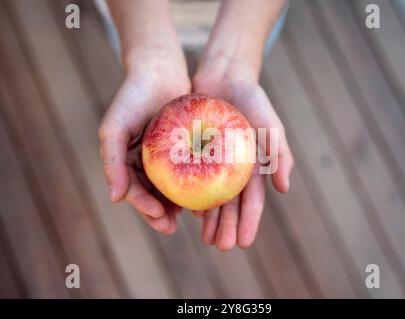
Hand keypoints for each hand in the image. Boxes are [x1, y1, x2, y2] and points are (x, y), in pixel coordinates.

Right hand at [98, 49, 190, 234]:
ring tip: (192, 216)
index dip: (144, 207)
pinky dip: (196, 182)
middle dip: (161, 214)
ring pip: (173, 187)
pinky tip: (206, 193)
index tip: (159, 217)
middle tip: (172, 227)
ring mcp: (166, 157)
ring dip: (179, 204)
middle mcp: (146, 163)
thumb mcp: (114, 128)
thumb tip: (115, 198)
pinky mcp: (185, 148)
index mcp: (127, 162)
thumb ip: (111, 162)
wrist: (158, 71)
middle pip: (153, 195)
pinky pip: (191, 170)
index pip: (134, 192)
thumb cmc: (132, 98)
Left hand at [192, 56, 293, 249]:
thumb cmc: (250, 99)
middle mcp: (234, 169)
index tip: (243, 243)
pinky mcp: (196, 154)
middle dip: (228, 227)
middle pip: (232, 204)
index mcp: (253, 166)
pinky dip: (193, 196)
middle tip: (221, 247)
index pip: (253, 200)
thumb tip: (285, 189)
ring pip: (213, 197)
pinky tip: (188, 212)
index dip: (249, 222)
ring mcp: (215, 163)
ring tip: (205, 239)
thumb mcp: (269, 124)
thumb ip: (279, 153)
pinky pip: (194, 180)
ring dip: (211, 219)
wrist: (224, 76)